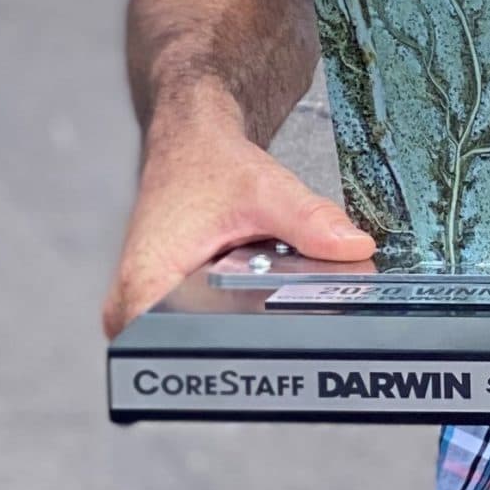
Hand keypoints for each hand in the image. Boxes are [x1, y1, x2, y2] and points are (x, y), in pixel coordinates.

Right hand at [100, 110, 373, 336]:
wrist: (188, 143)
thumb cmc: (206, 163)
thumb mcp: (265, 189)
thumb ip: (310, 222)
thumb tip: (352, 250)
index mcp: (148, 282)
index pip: (182, 347)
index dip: (239, 344)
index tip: (273, 318)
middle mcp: (136, 303)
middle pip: (199, 346)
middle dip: (249, 325)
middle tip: (270, 284)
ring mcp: (145, 306)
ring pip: (201, 334)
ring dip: (240, 313)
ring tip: (254, 271)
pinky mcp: (161, 301)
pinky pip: (201, 318)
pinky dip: (232, 301)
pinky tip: (247, 274)